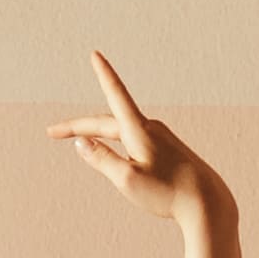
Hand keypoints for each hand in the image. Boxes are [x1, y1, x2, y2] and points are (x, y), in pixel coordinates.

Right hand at [48, 53, 226, 219]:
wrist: (207, 203)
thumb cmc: (167, 194)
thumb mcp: (127, 180)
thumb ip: (101, 159)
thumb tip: (81, 142)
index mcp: (139, 131)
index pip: (116, 95)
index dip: (104, 74)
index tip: (95, 54)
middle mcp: (150, 128)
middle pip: (106, 122)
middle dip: (78, 126)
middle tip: (51, 132)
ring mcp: (160, 138)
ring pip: (119, 131)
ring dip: (97, 133)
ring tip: (78, 138)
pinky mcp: (167, 149)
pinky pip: (132, 139)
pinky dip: (115, 142)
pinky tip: (116, 153)